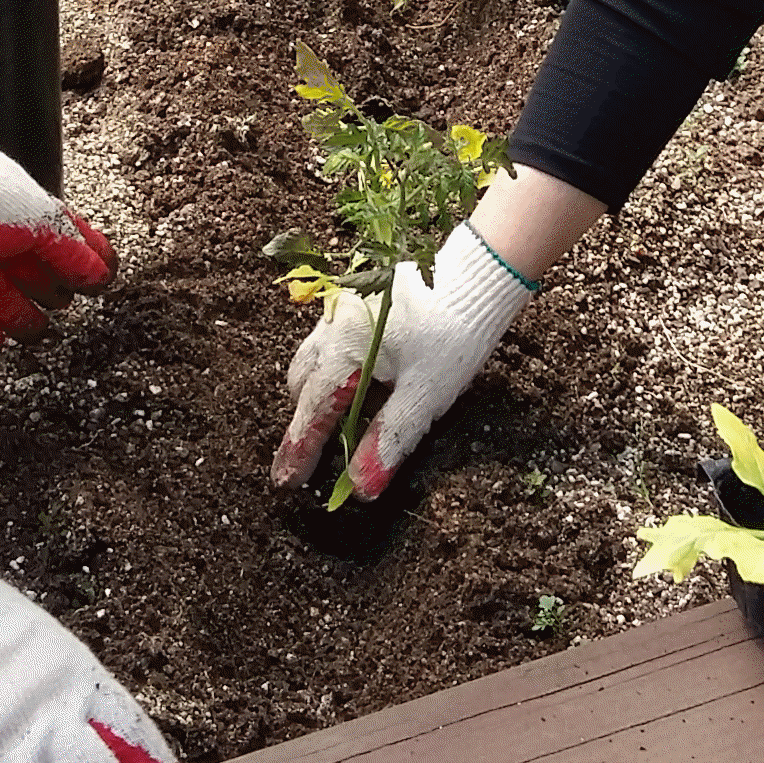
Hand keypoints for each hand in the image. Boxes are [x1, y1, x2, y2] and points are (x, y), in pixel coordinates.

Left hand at [0, 139, 112, 351]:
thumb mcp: (43, 218)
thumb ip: (73, 250)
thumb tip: (100, 274)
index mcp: (24, 217)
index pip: (62, 242)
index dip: (84, 262)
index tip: (101, 279)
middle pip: (32, 276)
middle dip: (51, 292)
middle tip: (64, 304)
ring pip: (1, 303)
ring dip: (20, 320)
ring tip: (37, 334)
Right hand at [273, 221, 536, 500]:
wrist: (477, 274)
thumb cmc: (452, 334)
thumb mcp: (424, 396)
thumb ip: (388, 440)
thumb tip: (361, 488)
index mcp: (344, 351)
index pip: (314, 412)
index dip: (300, 450)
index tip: (287, 482)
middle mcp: (333, 328)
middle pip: (304, 383)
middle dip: (304, 420)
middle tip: (310, 456)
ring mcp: (343, 308)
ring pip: (313, 359)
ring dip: (316, 392)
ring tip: (331, 422)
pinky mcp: (359, 299)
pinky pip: (330, 340)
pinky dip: (332, 368)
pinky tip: (356, 381)